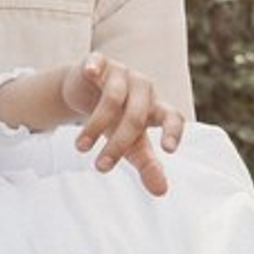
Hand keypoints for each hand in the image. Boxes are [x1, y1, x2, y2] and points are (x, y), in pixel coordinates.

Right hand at [65, 54, 184, 196]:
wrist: (88, 90)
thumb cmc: (117, 120)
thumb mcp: (132, 144)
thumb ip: (147, 165)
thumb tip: (162, 192)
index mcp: (156, 107)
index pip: (172, 117)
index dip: (173, 131)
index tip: (167, 150)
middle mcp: (142, 88)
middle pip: (136, 115)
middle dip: (118, 144)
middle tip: (101, 167)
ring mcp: (121, 72)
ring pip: (113, 98)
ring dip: (95, 125)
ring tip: (81, 149)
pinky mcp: (99, 62)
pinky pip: (98, 62)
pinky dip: (93, 68)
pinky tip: (89, 73)